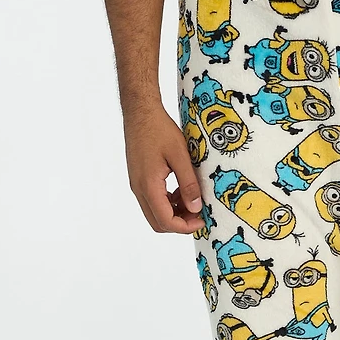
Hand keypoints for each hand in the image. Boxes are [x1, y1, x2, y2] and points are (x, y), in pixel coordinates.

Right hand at [125, 104, 204, 232]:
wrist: (140, 113)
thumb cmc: (159, 129)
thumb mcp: (180, 155)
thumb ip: (189, 183)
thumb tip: (196, 207)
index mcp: (149, 185)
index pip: (165, 220)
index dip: (185, 226)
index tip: (202, 220)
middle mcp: (139, 189)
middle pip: (158, 222)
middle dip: (180, 223)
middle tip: (199, 214)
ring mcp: (138, 185)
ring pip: (155, 213)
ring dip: (175, 213)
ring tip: (193, 200)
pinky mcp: (140, 179)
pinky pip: (154, 200)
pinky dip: (169, 203)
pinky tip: (182, 191)